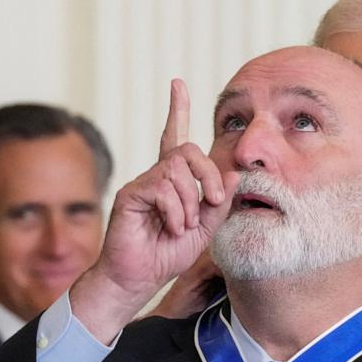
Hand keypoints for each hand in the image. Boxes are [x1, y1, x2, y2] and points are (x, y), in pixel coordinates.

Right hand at [71, 79, 237, 342]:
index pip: (176, 137)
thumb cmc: (169, 254)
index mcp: (175, 180)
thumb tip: (231, 172)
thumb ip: (219, 202)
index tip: (177, 83)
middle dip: (209, 175)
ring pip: (177, 171)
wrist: (139, 278)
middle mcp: (157, 176)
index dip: (177, 109)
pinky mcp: (130, 194)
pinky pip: (162, 189)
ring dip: (190, 202)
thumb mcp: (206, 229)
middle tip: (214, 201)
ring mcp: (142, 183)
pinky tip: (171, 229)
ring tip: (184, 226)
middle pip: (187, 150)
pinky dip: (175, 212)